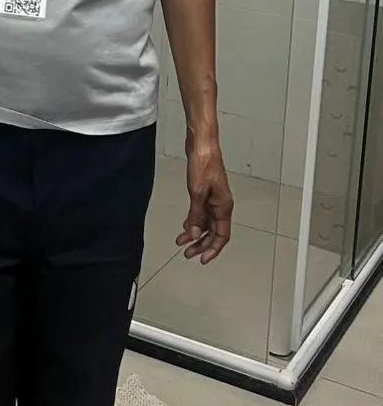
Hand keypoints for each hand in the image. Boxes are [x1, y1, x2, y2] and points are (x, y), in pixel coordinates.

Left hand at [178, 135, 232, 263]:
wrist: (202, 145)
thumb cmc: (204, 164)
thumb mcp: (197, 193)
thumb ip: (196, 215)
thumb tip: (195, 234)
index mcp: (224, 207)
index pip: (222, 236)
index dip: (213, 249)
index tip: (202, 259)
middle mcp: (221, 205)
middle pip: (214, 232)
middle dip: (201, 244)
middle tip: (188, 254)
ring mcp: (214, 199)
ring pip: (206, 224)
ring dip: (195, 234)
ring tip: (182, 243)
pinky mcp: (206, 193)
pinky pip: (201, 214)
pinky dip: (194, 222)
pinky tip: (185, 227)